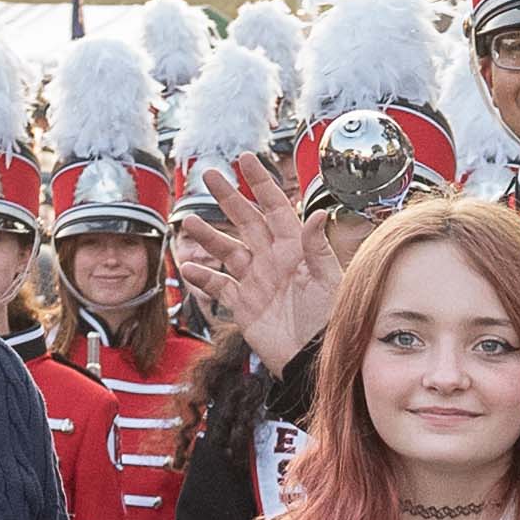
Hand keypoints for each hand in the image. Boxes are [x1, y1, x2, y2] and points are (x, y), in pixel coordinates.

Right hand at [187, 160, 332, 369]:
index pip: (275, 208)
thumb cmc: (330, 321)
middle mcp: (273, 260)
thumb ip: (317, 247)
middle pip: (247, 222)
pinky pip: (219, 286)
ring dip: (209, 236)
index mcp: (295, 249)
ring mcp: (256, 281)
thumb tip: (319, 212)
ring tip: (190, 222)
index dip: (261, 183)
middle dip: (228, 198)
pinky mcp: (244, 305)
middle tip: (209, 175)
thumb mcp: (328, 281)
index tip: (245, 160)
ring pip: (227, 251)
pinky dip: (204, 277)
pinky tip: (190, 267)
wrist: (314, 360)